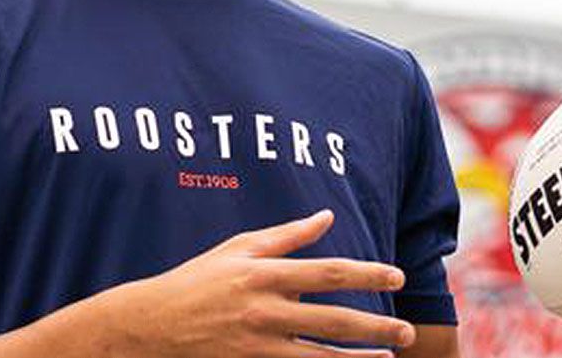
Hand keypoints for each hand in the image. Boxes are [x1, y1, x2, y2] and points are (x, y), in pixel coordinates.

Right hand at [100, 209, 415, 357]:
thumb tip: (327, 216)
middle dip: (376, 326)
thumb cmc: (198, 280)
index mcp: (265, 274)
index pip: (328, 272)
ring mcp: (258, 343)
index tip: (396, 275)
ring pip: (320, 357)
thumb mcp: (239, 248)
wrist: (152, 323)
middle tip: (408, 331)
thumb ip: (287, 236)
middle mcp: (265, 309)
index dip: (367, 273)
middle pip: (333, 320)